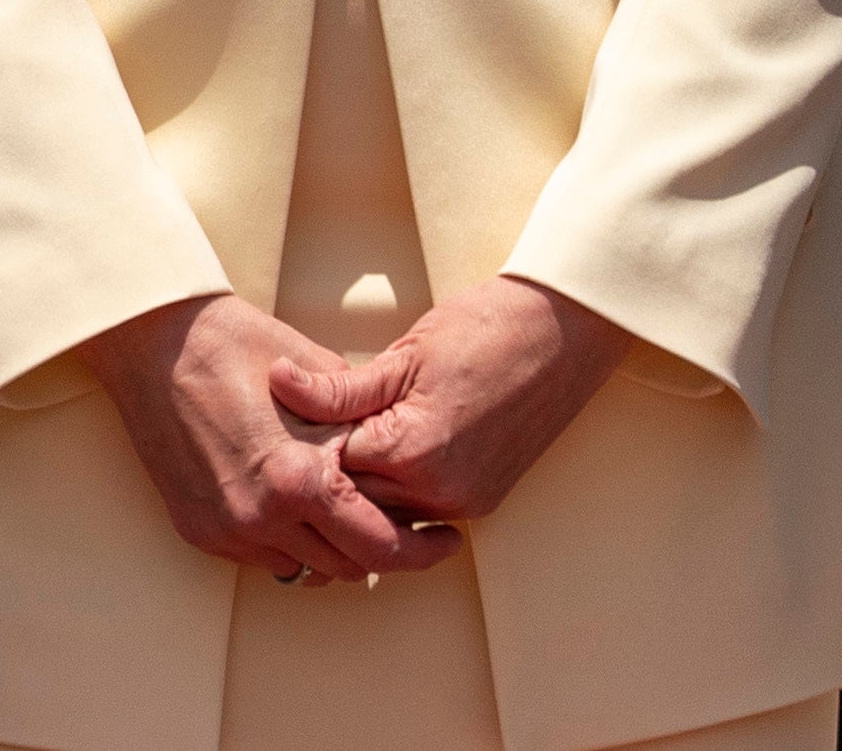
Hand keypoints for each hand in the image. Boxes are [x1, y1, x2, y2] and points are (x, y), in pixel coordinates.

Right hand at [81, 292, 461, 584]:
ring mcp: (227, 530)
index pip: (380, 545)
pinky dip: (286, 541)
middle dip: (382, 552)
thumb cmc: (238, 347)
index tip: (446, 541)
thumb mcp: (321, 376)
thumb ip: (363, 423)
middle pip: (346, 568)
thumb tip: (400, 449)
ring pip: (304, 569)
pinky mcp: (199, 532)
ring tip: (346, 512)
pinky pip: (261, 557)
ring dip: (330, 548)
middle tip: (408, 531)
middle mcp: (263, 518)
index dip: (423, 550)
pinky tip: (295, 506)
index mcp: (300, 480)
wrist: (156, 345)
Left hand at [275, 276, 629, 524]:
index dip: (307, 440)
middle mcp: (439, 492)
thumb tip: (278, 383)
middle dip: (330, 469)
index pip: (329, 467)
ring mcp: (465, 502)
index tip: (290, 417)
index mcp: (412, 452)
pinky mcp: (483, 501)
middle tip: (310, 430)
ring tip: (349, 437)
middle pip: (354, 499)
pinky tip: (388, 451)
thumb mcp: (404, 354)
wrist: (562, 333)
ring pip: (386, 511)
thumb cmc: (486, 330)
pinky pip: (421, 508)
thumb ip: (338, 387)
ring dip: (364, 483)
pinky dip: (398, 488)